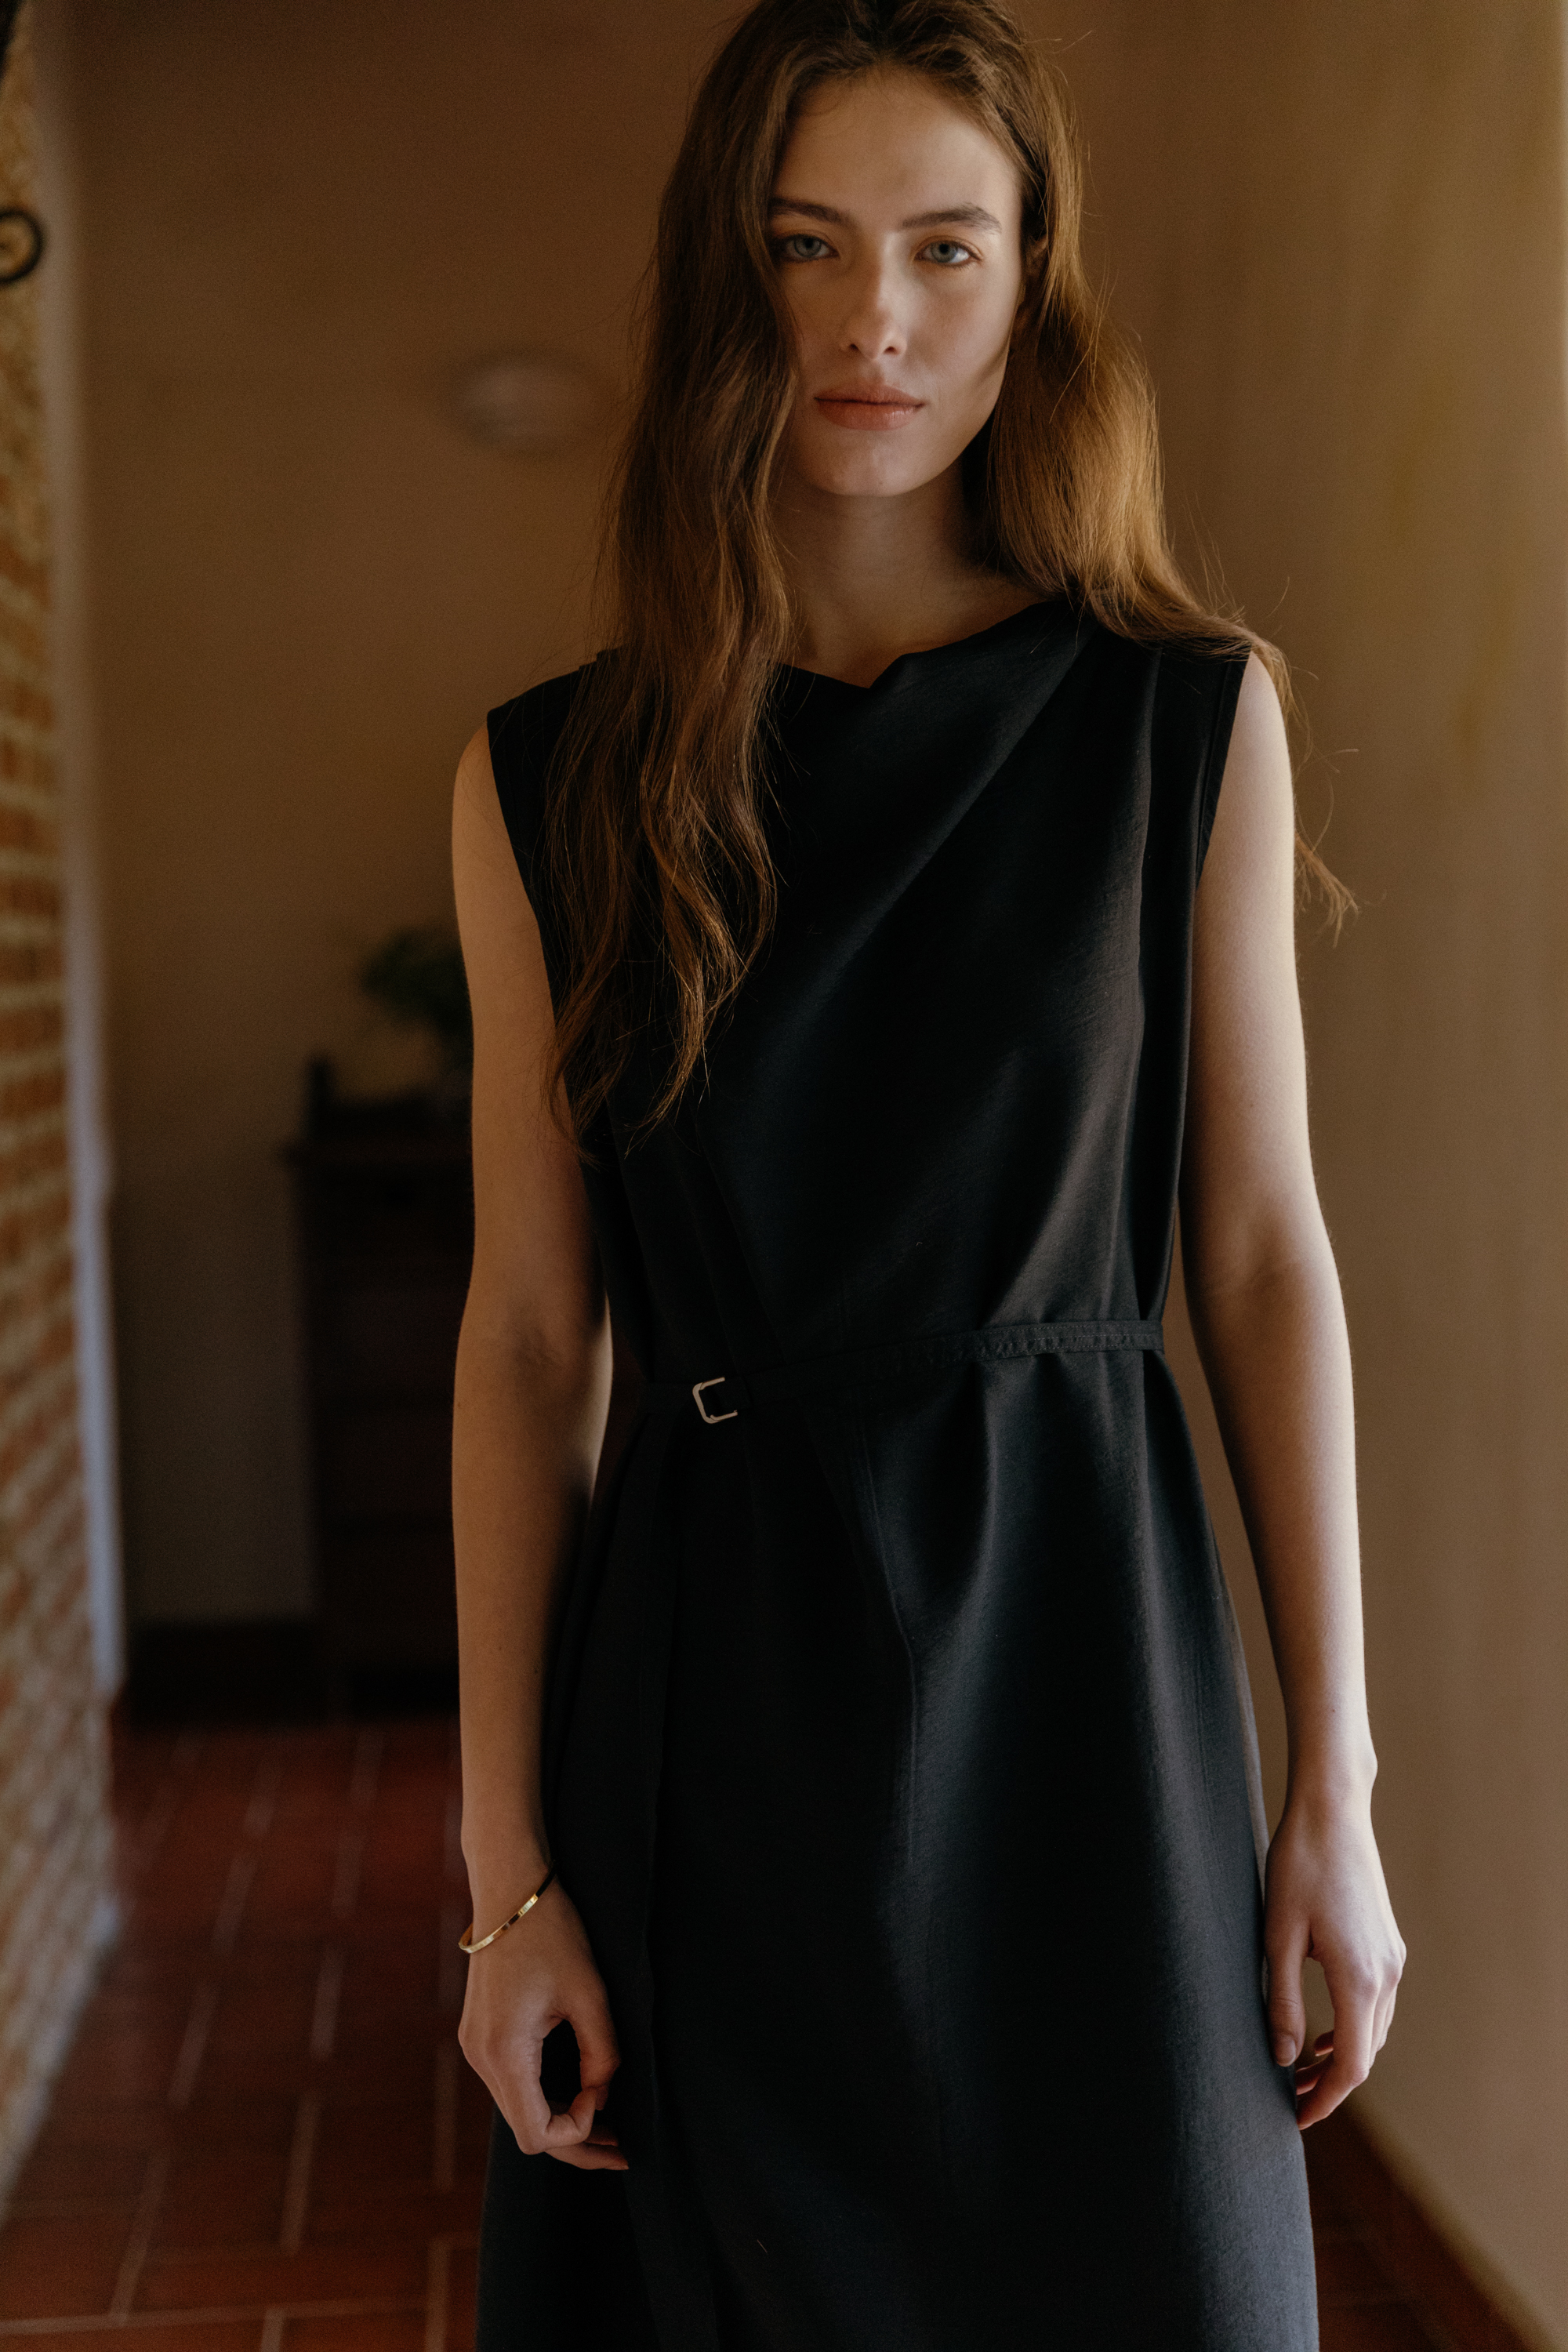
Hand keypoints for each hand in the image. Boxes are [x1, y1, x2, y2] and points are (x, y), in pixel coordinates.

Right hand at [457, 1875, 627, 2169]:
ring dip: (560, 2120)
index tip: (608, 2098)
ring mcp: (475, 2047)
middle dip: (575, 2142)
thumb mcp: (590, 1994)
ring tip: (608, 2125)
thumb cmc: (553, 1933)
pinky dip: (543, 2097)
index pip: (537, 2133)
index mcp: (504, 2051)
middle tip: (621, 2152)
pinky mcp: (480, 2035)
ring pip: (518, 2109)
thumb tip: (604, 2095)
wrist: (510, 1888)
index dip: (579, 2131)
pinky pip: (512, 2084)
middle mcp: (480, 2057)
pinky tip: (577, 2093)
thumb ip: (602, 2053)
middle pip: (525, 2131)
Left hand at [1263, 1786, 1404, 2130]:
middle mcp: (1387, 1975)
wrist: (1333, 1812)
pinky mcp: (1388, 1943)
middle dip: (1330, 2083)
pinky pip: (1378, 2004)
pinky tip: (1323, 2027)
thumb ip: (1283, 2001)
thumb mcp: (1278, 1936)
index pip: (1351, 2065)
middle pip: (1366, 2053)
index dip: (1324, 2100)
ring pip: (1374, 2030)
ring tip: (1299, 2067)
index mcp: (1360, 1979)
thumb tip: (1284, 2058)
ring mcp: (1393, 1958)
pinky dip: (1354, 2026)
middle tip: (1289, 2097)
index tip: (1296, 2118)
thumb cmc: (1298, 1866)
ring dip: (1342, 2055)